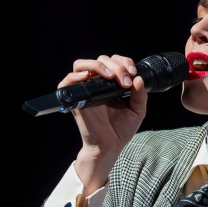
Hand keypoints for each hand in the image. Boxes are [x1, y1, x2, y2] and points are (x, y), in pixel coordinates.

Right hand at [62, 54, 147, 192]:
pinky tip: (88, 77)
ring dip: (97, 65)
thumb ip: (140, 95)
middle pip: (100, 60)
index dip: (124, 62)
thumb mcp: (137, 110)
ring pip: (82, 65)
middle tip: (125, 81)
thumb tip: (139, 79)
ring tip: (110, 76)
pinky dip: (75, 76)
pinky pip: (67, 82)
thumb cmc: (121, 129)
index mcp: (110, 84)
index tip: (133, 74)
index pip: (113, 61)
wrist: (110, 146)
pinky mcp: (75, 100)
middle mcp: (97, 84)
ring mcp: (85, 91)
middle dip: (116, 66)